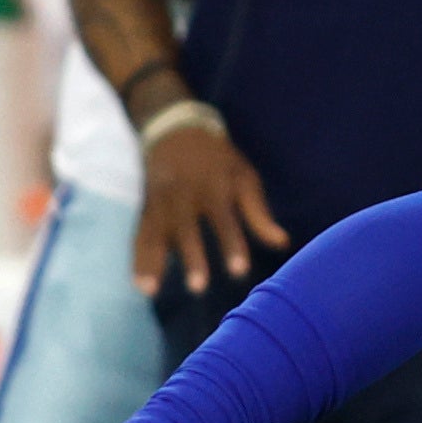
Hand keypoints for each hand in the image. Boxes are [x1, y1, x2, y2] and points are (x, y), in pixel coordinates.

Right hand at [133, 109, 286, 293]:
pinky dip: (138, 259)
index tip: (239, 271)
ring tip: (151, 291)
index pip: (224, 218)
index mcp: (214, 185)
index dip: (232, 244)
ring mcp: (161, 201)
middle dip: (192, 257)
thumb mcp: (244, 177)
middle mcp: (184, 194)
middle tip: (198, 287)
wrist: (176, 131)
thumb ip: (259, 213)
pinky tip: (140, 284)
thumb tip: (283, 243)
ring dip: (153, 263)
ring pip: (157, 234)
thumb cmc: (219, 160)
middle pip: (187, 228)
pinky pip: (140, 235)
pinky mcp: (146, 209)